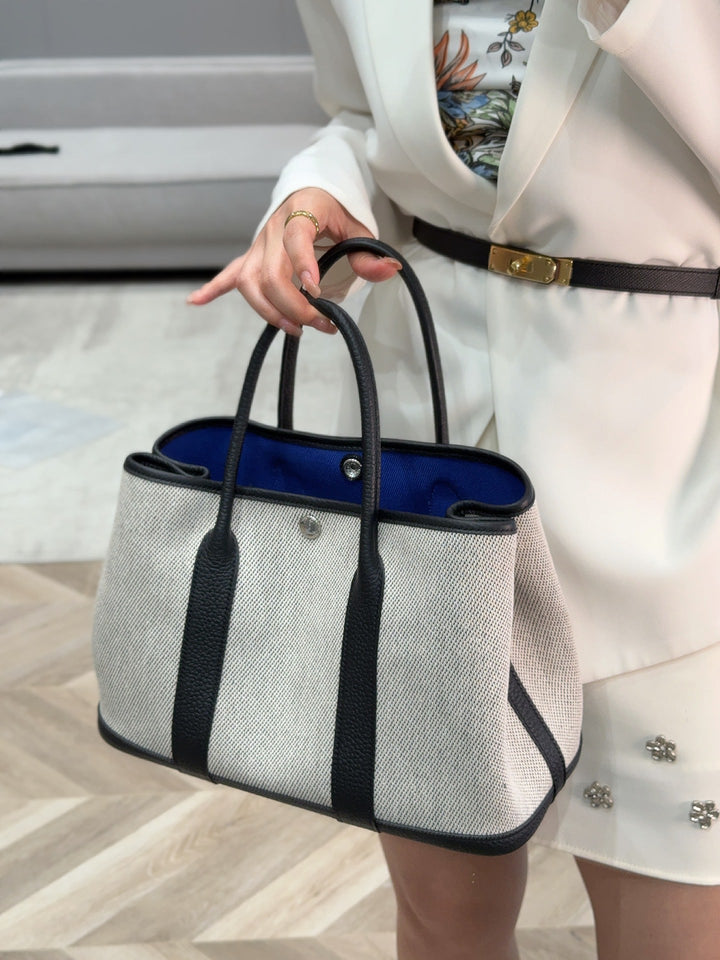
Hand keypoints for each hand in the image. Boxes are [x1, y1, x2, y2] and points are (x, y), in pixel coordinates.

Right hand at [185, 187, 401, 335]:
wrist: (312, 190)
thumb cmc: (335, 211)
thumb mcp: (358, 227)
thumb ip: (369, 252)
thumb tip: (388, 270)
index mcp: (301, 210)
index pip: (296, 239)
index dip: (304, 266)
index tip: (316, 292)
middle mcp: (273, 227)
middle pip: (269, 273)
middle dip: (293, 306)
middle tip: (320, 325)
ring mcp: (258, 244)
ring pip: (249, 281)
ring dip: (268, 310)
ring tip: (294, 329)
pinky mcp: (251, 256)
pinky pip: (229, 273)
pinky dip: (213, 288)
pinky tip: (195, 302)